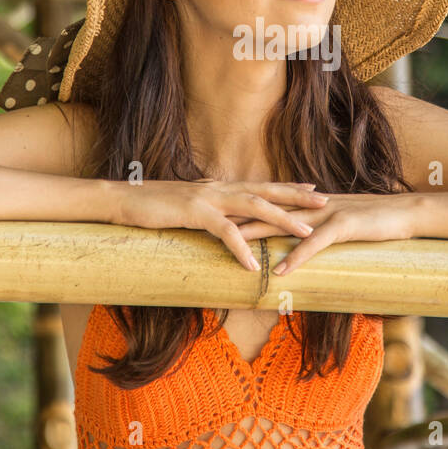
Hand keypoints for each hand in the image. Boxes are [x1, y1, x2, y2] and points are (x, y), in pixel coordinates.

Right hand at [111, 178, 327, 271]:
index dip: (288, 187)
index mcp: (219, 187)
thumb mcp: (188, 208)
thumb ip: (209, 212)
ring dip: (281, 220)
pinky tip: (252, 263)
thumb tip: (224, 222)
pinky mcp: (193, 212)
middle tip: (326, 202)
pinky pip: (223, 230)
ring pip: (253, 207)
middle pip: (266, 191)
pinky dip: (240, 247)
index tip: (313, 188)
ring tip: (305, 232)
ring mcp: (207, 198)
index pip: (261, 185)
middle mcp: (218, 188)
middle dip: (297, 197)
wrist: (122, 200)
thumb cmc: (153, 206)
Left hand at [233, 192, 420, 275]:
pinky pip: (315, 244)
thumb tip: (303, 236)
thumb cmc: (377, 219)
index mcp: (312, 204)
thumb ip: (321, 225)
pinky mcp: (344, 226)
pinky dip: (297, 257)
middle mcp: (314, 206)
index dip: (246, 209)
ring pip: (286, 225)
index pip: (272, 205)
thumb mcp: (342, 220)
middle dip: (241, 217)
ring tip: (234, 245)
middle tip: (213, 223)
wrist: (408, 212)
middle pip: (270, 211)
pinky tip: (281, 270)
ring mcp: (328, 214)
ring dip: (259, 235)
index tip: (221, 214)